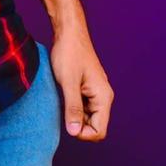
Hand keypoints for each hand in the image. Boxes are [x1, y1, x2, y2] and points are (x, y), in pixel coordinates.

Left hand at [49, 25, 113, 140]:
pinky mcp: (87, 87)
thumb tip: (74, 132)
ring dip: (73, 114)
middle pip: (93, 126)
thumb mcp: (68, 82)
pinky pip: (82, 106)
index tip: (67, 123)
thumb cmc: (69, 53)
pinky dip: (72, 105)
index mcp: (103, 97)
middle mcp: (103, 97)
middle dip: (77, 124)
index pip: (99, 131)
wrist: (68, 31)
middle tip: (61, 109)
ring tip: (61, 99)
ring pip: (86, 116)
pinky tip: (62, 95)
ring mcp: (95, 92)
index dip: (82, 134)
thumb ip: (73, 108)